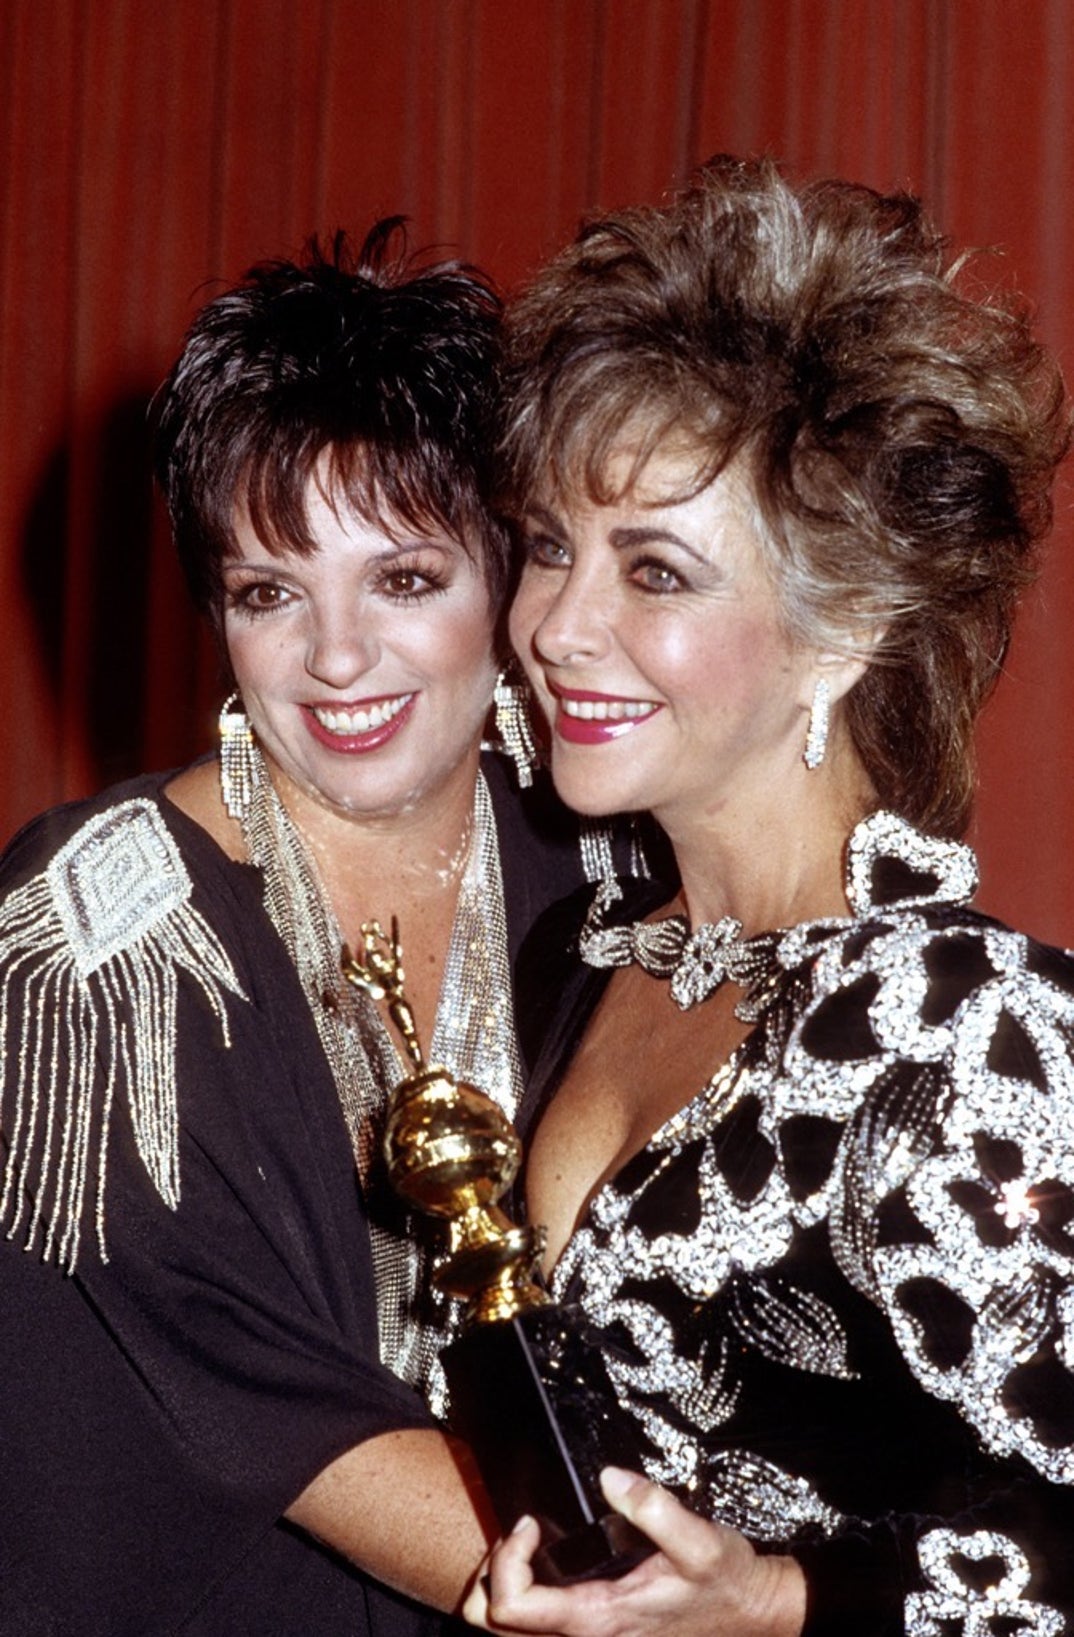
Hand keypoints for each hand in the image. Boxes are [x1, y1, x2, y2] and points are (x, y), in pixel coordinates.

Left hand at [463, 1468, 805, 1636]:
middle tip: (520, 1533)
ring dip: (502, 1584)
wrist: (749, 1612)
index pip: (513, 1607)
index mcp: (598, 1619)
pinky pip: (534, 1623)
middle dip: (491, 1574)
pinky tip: (545, 1558)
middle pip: (494, 1625)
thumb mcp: (700, 1542)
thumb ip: (655, 1508)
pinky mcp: (593, 1629)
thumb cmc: (725, 1582)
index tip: (532, 1523)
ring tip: (527, 1544)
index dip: (508, 1561)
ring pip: (509, 1630)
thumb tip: (609, 1477)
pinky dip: (521, 1591)